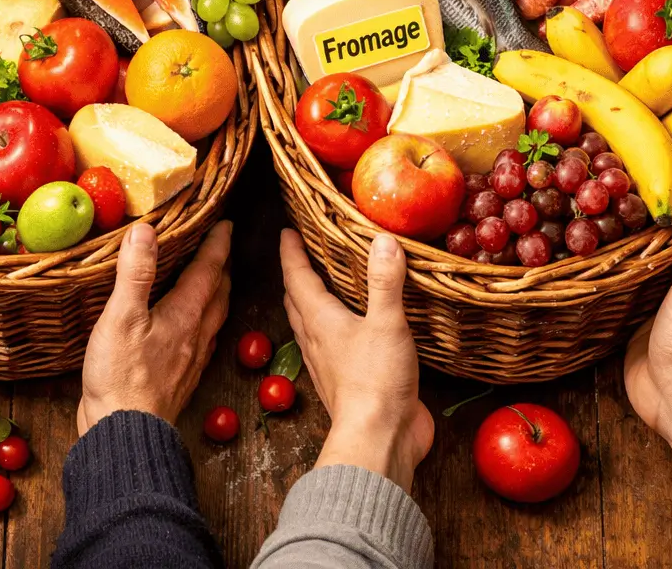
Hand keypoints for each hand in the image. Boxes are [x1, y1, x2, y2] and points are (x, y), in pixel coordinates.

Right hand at [77, 220, 231, 434]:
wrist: (125, 435)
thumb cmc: (122, 378)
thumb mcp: (122, 317)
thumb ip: (135, 273)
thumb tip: (146, 231)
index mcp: (186, 314)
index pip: (209, 270)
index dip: (218, 244)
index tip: (226, 223)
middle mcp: (196, 334)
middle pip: (219, 292)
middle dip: (223, 266)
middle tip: (223, 246)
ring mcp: (191, 358)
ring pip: (214, 316)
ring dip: (218, 293)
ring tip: (214, 280)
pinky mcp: (181, 377)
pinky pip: (204, 338)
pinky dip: (205, 320)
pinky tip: (194, 326)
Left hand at [281, 229, 432, 493]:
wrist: (378, 441)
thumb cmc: (375, 381)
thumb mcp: (385, 323)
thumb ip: (385, 282)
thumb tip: (383, 240)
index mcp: (319, 319)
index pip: (298, 277)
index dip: (291, 252)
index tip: (286, 231)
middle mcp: (317, 339)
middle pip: (297, 300)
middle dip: (295, 275)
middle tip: (299, 254)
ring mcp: (329, 362)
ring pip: (309, 325)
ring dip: (308, 304)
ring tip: (318, 287)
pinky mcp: (346, 381)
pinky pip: (329, 347)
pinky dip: (331, 329)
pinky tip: (346, 330)